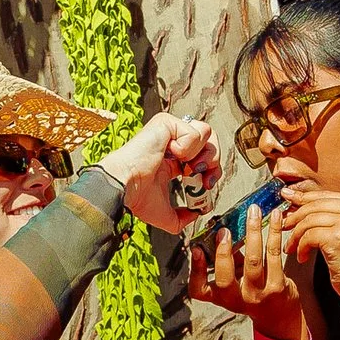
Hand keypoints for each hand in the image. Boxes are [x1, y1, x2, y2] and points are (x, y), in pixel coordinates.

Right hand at [109, 108, 220, 230]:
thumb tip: (195, 215)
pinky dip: (188, 147)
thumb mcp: (165, 213)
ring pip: (206, 132)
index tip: (207, 186)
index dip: (212, 171)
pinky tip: (170, 154)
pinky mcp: (166, 123)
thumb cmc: (136, 197)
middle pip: (210, 142)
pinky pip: (194, 131)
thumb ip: (181, 217)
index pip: (203, 158)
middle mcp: (172, 143)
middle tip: (202, 176)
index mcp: (172, 161)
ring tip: (187, 165)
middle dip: (214, 162)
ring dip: (203, 153)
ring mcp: (169, 132)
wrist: (125, 187)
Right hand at [188, 196, 306, 337]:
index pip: (199, 289)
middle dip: (223, 250)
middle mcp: (237, 298)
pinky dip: (274, 232)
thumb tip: (224, 228)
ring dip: (252, 231)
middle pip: (225, 276)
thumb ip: (229, 259)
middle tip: (224, 229)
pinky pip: (273, 254)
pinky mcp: (278, 286)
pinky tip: (275, 217)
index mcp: (220, 296)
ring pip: (253, 260)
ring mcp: (258, 294)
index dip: (196, 270)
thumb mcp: (236, 280)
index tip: (196, 249)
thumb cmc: (253, 291)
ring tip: (253, 212)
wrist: (279, 316)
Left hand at [271, 177, 339, 299]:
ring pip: (309, 220)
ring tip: (292, 247)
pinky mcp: (338, 237)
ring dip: (296, 235)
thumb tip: (296, 199)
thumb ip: (329, 215)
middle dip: (295, 215)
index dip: (304, 198)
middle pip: (316, 205)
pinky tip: (302, 257)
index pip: (325, 195)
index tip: (287, 198)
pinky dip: (301, 247)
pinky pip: (309, 236)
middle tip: (284, 225)